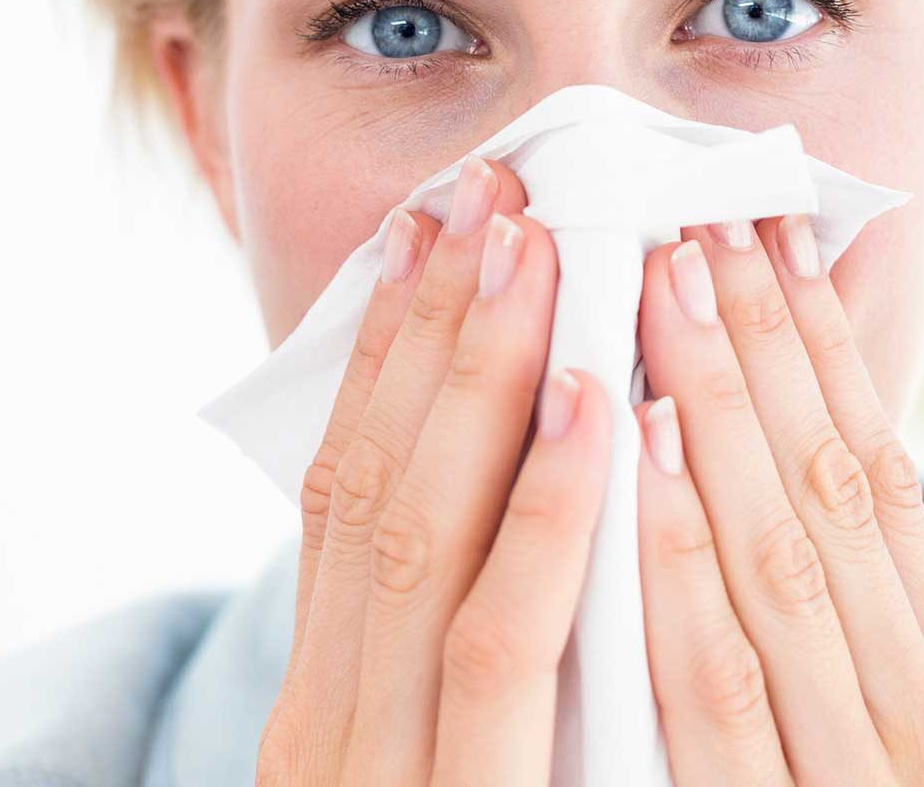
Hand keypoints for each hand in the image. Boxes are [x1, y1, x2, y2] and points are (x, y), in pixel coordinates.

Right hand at [258, 154, 611, 786]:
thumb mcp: (440, 769)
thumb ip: (459, 661)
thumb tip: (516, 490)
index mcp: (325, 716)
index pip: (340, 501)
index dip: (381, 360)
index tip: (425, 239)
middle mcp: (330, 733)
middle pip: (374, 491)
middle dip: (433, 331)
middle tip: (491, 195)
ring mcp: (386, 774)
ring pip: (426, 541)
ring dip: (481, 376)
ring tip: (537, 249)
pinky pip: (502, 647)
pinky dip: (550, 515)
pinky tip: (598, 408)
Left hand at [635, 215, 923, 784]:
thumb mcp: (870, 752)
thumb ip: (832, 636)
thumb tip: (752, 461)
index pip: (885, 483)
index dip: (828, 354)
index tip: (779, 234)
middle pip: (833, 494)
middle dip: (763, 344)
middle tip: (704, 220)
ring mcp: (856, 776)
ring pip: (781, 558)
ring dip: (717, 403)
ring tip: (665, 285)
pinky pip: (716, 673)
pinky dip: (677, 548)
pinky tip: (641, 445)